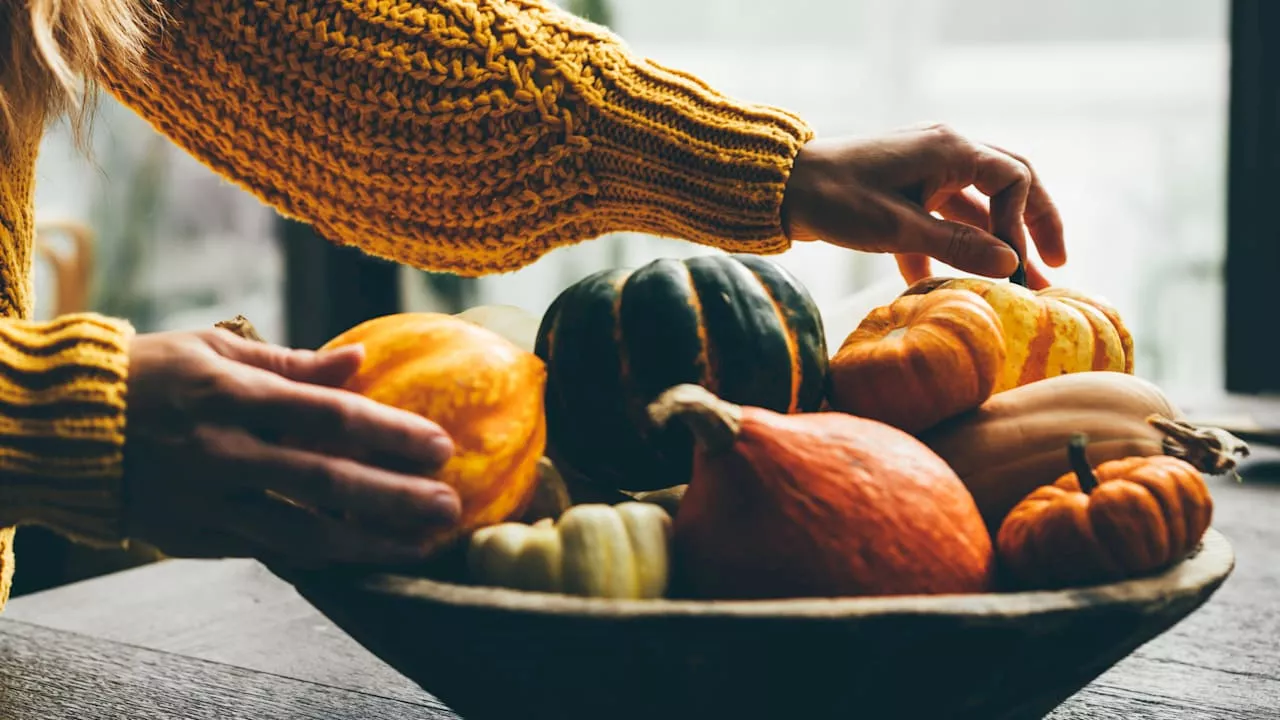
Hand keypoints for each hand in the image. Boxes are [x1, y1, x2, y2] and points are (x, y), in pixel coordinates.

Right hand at [123, 328, 460, 566]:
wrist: (65, 431)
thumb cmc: (152, 376)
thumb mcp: (215, 349)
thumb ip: (293, 363)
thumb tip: (359, 360)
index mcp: (231, 394)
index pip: (325, 416)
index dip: (386, 433)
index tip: (439, 446)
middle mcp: (224, 452)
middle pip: (324, 481)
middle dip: (393, 497)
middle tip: (449, 507)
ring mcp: (210, 501)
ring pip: (302, 532)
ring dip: (368, 541)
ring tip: (421, 545)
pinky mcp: (198, 536)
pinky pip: (271, 551)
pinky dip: (320, 558)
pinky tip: (364, 557)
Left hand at [781, 123, 1065, 288]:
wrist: (778, 189)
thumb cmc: (835, 201)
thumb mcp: (899, 229)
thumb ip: (957, 245)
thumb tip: (1011, 265)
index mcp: (949, 150)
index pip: (1015, 178)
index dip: (1026, 223)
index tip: (1018, 265)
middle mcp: (943, 153)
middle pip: (1008, 186)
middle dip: (1031, 226)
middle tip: (1056, 265)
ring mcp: (923, 172)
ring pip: (972, 208)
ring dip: (991, 245)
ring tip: (1015, 286)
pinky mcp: (902, 193)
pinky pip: (937, 219)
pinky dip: (943, 249)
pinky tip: (937, 286)